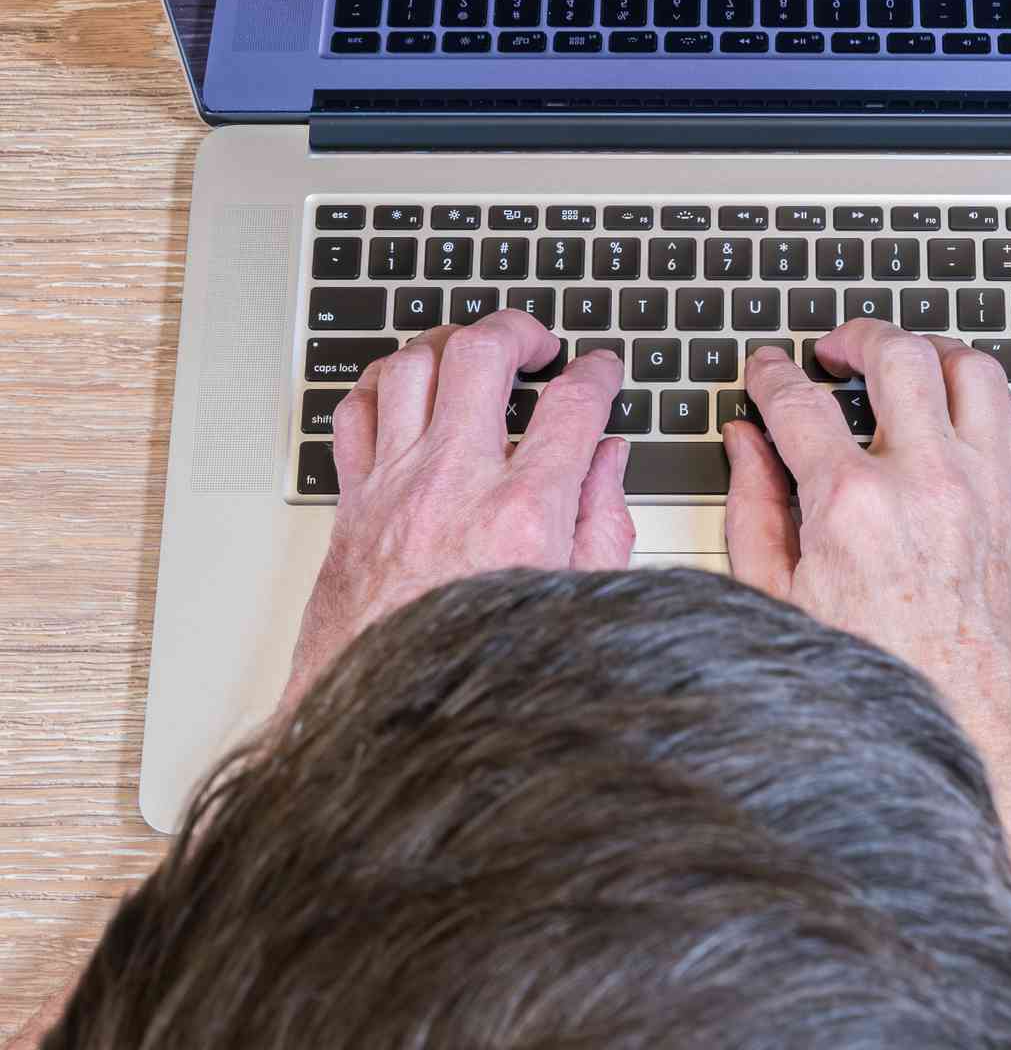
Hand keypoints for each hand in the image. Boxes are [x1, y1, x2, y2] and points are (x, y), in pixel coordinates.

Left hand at [285, 311, 633, 704]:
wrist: (387, 729)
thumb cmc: (483, 673)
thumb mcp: (578, 599)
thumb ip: (601, 519)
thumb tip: (607, 460)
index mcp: (523, 513)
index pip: (572, 404)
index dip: (598, 372)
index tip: (602, 369)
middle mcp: (452, 486)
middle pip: (481, 355)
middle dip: (518, 330)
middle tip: (538, 344)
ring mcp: (393, 489)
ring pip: (410, 367)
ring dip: (448, 345)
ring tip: (473, 353)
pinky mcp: (352, 505)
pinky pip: (354, 412)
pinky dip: (382, 385)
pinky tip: (406, 390)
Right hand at [719, 320, 1010, 767]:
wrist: (985, 737)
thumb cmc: (885, 686)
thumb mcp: (784, 605)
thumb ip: (755, 510)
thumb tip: (745, 444)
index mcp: (853, 508)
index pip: (799, 402)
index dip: (772, 374)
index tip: (766, 369)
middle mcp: (928, 482)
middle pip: (895, 355)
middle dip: (856, 337)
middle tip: (835, 350)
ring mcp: (989, 487)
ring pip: (969, 367)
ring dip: (929, 352)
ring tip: (902, 363)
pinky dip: (981, 394)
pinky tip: (956, 409)